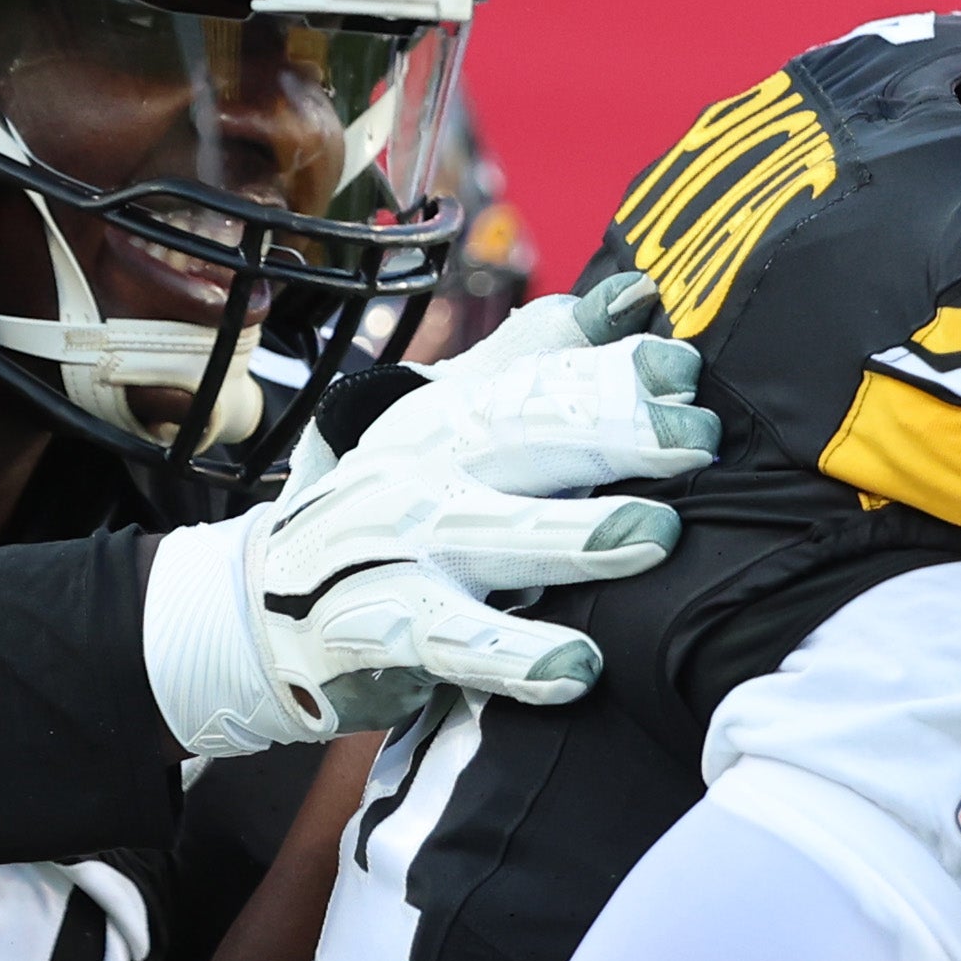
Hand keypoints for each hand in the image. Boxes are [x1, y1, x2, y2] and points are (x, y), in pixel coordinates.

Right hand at [141, 282, 717, 755]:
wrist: (262, 613)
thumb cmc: (391, 517)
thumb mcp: (450, 429)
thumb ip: (538, 364)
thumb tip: (635, 293)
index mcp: (444, 415)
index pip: (531, 376)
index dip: (606, 367)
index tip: (682, 366)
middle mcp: (418, 468)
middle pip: (517, 434)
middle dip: (610, 431)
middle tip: (697, 441)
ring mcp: (394, 548)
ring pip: (489, 536)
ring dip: (574, 535)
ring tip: (655, 535)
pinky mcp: (378, 631)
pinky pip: (451, 644)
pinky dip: (512, 656)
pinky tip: (575, 667)